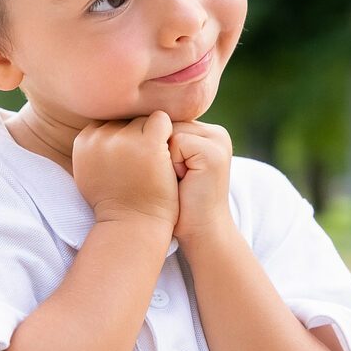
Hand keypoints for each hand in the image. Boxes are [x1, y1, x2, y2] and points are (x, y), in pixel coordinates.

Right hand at [72, 111, 178, 229]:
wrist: (132, 225)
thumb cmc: (116, 203)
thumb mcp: (90, 173)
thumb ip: (93, 149)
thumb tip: (100, 128)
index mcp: (84, 141)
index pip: (109, 123)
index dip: (123, 140)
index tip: (130, 162)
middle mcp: (100, 137)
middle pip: (126, 120)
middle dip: (136, 136)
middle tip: (144, 163)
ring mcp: (123, 139)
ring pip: (143, 119)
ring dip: (152, 136)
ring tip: (154, 162)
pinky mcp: (148, 143)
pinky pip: (161, 120)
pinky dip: (167, 133)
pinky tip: (167, 155)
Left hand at [168, 121, 232, 241]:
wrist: (201, 231)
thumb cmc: (179, 202)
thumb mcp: (171, 165)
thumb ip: (164, 140)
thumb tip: (132, 119)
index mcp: (207, 133)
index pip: (168, 121)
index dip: (156, 145)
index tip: (166, 171)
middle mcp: (216, 133)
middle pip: (167, 123)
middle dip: (160, 150)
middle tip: (175, 177)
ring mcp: (218, 140)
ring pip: (170, 131)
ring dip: (164, 157)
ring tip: (178, 179)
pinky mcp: (214, 152)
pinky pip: (177, 142)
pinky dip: (172, 163)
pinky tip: (183, 180)